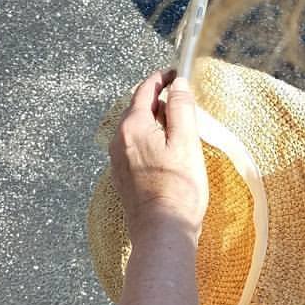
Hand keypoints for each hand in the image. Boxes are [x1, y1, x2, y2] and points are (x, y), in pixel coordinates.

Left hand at [110, 69, 208, 240]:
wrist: (162, 231)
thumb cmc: (179, 189)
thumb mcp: (186, 142)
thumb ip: (181, 108)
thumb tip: (178, 85)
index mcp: (133, 127)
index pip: (145, 90)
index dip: (162, 78)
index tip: (177, 73)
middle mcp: (119, 140)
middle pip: (139, 109)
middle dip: (160, 101)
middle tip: (184, 103)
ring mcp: (118, 160)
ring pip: (136, 129)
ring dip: (156, 123)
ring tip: (179, 129)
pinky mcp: (123, 177)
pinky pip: (135, 148)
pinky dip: (150, 141)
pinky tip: (167, 153)